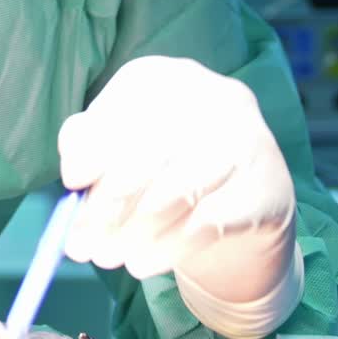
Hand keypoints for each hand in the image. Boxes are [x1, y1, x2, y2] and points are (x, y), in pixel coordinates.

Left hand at [57, 57, 294, 294]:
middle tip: (82, 244)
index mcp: (163, 77)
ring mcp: (244, 138)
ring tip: (110, 258)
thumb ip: (88, 145)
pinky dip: (167, 249)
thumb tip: (72, 175)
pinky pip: (207, 224)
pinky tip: (145, 261)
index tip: (72, 183)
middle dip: (106, 206)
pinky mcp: (265, 184)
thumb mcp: (123, 140)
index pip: (122, 107)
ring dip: (133, 234)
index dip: (92, 147)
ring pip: (175, 193)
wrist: (243, 193)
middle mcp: (208, 96)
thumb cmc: (165, 160)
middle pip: (146, 154)